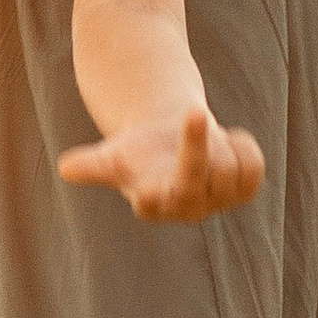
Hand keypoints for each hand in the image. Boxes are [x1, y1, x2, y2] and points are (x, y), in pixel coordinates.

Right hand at [59, 104, 264, 220]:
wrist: (175, 153)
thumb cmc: (139, 154)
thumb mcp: (111, 157)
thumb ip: (90, 165)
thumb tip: (65, 168)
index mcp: (151, 202)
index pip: (152, 204)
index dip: (153, 198)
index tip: (148, 191)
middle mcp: (187, 208)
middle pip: (196, 174)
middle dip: (195, 145)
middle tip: (194, 110)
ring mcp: (218, 202)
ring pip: (227, 166)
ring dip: (214, 139)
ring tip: (199, 133)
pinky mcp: (244, 191)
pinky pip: (252, 164)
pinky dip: (241, 144)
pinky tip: (225, 141)